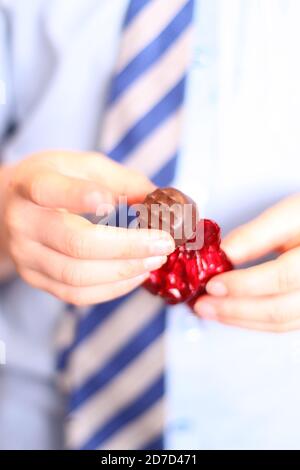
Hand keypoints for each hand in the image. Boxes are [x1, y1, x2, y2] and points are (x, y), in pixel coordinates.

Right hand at [0, 151, 174, 304]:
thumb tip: (160, 199)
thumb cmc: (54, 182)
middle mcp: (24, 222)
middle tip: (163, 244)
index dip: (80, 197)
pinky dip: (112, 289)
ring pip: (77, 276)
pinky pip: (75, 295)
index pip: (49, 191)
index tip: (112, 201)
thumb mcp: (82, 166)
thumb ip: (120, 180)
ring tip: (155, 260)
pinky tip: (135, 275)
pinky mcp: (35, 278)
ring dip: (124, 271)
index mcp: (31, 184)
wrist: (11, 207)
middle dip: (127, 247)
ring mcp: (27, 255)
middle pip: (75, 243)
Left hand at [194, 194, 299, 331]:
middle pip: (280, 308)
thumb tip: (221, 253)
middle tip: (204, 303)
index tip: (212, 283)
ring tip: (211, 309)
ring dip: (241, 318)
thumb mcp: (288, 215)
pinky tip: (232, 312)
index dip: (244, 284)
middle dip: (235, 308)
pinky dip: (255, 320)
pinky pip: (285, 323)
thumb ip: (255, 235)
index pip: (282, 275)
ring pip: (281, 321)